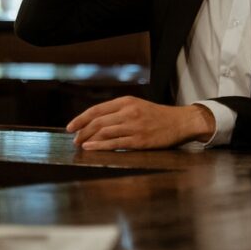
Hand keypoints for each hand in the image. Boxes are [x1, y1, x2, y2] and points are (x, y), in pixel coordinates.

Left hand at [66, 96, 215, 149]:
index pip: (97, 110)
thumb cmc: (157, 116)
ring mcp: (134, 127)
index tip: (70, 127)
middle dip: (82, 131)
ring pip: (104, 132)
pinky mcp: (139, 141)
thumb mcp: (137, 106)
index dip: (80, 119)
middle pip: (98, 121)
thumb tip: (95, 120)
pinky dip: (100, 146)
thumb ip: (118, 111)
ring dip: (88, 139)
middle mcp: (128, 112)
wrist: (180, 122)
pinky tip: (90, 148)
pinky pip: (115, 143)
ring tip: (80, 144)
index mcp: (126, 101)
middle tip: (73, 139)